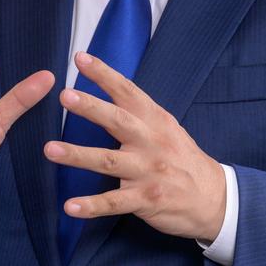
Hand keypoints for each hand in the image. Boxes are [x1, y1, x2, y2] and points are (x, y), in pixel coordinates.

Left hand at [44, 51, 225, 241]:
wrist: (215, 198)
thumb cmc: (182, 158)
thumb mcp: (166, 127)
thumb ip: (138, 111)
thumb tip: (108, 86)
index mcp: (155, 120)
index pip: (127, 91)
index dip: (104, 74)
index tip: (80, 58)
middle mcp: (150, 142)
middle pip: (118, 121)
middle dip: (91, 108)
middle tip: (65, 96)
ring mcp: (148, 172)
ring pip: (108, 161)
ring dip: (78, 155)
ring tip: (50, 150)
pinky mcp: (145, 200)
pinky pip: (114, 203)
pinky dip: (91, 206)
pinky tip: (70, 207)